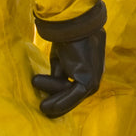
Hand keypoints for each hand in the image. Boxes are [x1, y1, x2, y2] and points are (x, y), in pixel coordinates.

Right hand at [32, 0, 106, 117]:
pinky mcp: (88, 80)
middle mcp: (94, 79)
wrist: (74, 25)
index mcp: (90, 73)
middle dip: (57, 104)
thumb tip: (51, 91)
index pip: (74, 91)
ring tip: (40, 106)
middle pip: (74, 97)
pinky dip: (59, 101)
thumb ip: (60, 74)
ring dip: (54, 100)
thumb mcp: (61, 60)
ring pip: (71, 97)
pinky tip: (44, 106)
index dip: (59, 99)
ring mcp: (93, 81)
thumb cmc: (67, 38)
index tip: (45, 104)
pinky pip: (72, 95)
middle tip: (42, 110)